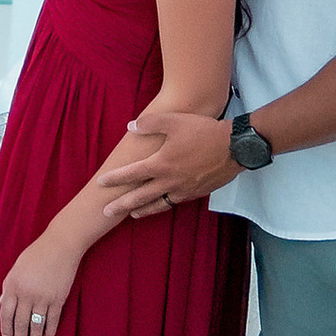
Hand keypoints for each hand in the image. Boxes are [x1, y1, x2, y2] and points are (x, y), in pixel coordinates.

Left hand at [0, 239, 79, 335]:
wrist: (60, 245)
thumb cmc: (35, 254)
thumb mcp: (15, 268)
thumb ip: (7, 287)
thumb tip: (0, 305)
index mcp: (12, 285)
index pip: (5, 314)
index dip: (5, 330)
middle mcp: (26, 294)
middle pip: (20, 323)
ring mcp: (43, 297)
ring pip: (36, 325)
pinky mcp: (58, 299)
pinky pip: (53, 320)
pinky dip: (50, 331)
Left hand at [100, 105, 237, 221]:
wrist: (234, 147)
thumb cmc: (203, 131)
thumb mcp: (174, 120)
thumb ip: (150, 123)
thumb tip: (130, 127)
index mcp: (162, 164)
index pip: (131, 174)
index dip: (114, 179)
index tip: (100, 184)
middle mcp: (170, 181)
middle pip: (140, 197)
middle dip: (121, 205)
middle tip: (106, 212)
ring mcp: (184, 190)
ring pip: (158, 204)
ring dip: (143, 210)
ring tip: (131, 214)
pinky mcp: (197, 193)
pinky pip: (175, 202)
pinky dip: (163, 206)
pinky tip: (161, 204)